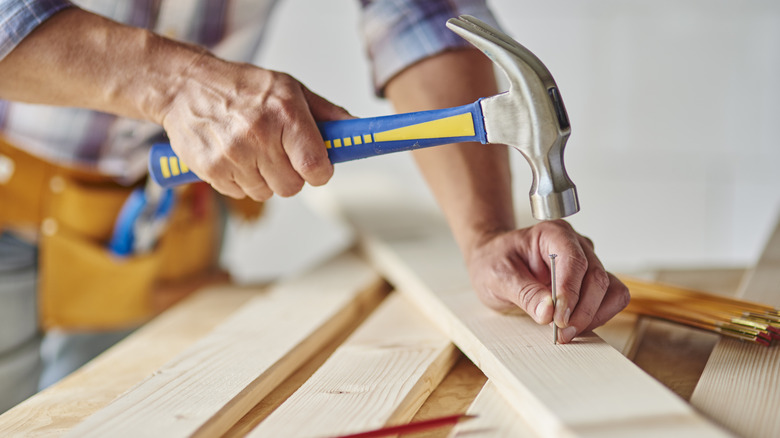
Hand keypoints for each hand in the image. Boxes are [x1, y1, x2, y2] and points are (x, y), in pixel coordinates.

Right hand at [161, 55, 350, 200]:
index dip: (320, 172)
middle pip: (293, 186)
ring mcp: (233, 154)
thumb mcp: (289, 88)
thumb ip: (325, 113)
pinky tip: (234, 156)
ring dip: (264, 179)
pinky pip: (241, 193)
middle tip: (279, 153)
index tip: (317, 167)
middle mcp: (258, 135)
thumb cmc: (241, 87)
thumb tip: (355, 129)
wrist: (185, 87)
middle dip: (291, 174)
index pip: (315, 166)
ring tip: (252, 151)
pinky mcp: (211, 169)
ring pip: (267, 193)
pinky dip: (241, 181)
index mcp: (284, 113)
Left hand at [465, 220, 629, 342]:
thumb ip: (524, 293)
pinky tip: (577, 325)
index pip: (574, 261)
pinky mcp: (589, 281)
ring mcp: (586, 262)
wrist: (491, 262)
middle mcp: (575, 244)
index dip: (570, 292)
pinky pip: (610, 298)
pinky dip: (599, 315)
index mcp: (552, 234)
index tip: (559, 318)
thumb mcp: (497, 277)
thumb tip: (548, 311)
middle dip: (582, 310)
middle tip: (561, 332)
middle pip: (596, 277)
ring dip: (594, 314)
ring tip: (567, 331)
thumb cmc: (493, 262)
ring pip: (609, 289)